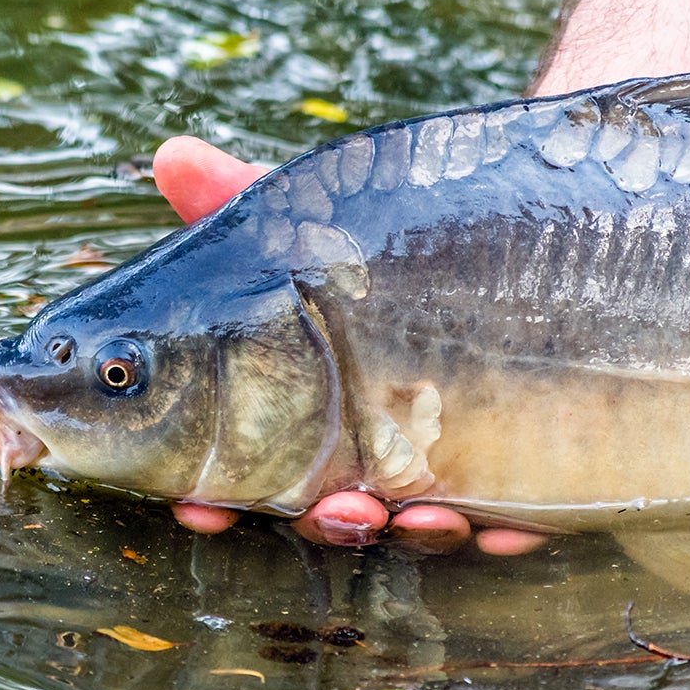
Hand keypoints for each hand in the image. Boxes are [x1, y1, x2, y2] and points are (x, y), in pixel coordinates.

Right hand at [151, 135, 546, 554]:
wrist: (515, 223)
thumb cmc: (386, 234)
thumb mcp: (311, 219)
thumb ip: (235, 198)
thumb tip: (167, 155)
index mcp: (298, 414)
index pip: (244, 474)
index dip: (215, 501)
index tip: (200, 509)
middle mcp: (366, 451)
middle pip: (333, 509)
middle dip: (328, 522)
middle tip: (334, 509)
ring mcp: (442, 468)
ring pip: (419, 526)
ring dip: (414, 534)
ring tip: (420, 515)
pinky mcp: (522, 474)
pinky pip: (517, 521)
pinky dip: (512, 534)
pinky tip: (507, 530)